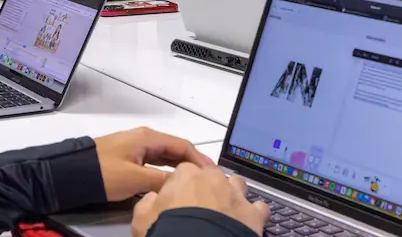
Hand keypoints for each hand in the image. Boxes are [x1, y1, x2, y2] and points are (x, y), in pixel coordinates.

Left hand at [94, 128, 214, 200]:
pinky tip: (170, 181)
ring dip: (179, 168)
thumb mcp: (135, 178)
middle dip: (191, 163)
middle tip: (206, 179)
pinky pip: (154, 162)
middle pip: (175, 150)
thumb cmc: (103, 172)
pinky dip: (165, 171)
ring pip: (164, 157)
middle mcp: (144, 139)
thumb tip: (182, 182)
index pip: (182, 145)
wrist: (72, 173)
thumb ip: (161, 180)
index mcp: (148, 138)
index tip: (212, 173)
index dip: (199, 159)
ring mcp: (135, 148)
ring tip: (193, 182)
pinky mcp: (128, 158)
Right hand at [132, 164, 268, 236]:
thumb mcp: (141, 219)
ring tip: (225, 210)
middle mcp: (213, 179)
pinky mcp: (253, 214)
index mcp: (186, 175)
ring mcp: (235, 195)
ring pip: (237, 184)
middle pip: (212, 175)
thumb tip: (152, 199)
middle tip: (199, 207)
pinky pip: (259, 207)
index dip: (180, 187)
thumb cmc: (169, 232)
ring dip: (232, 193)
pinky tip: (247, 221)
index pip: (183, 172)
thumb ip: (147, 203)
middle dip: (207, 187)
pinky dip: (254, 213)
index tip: (177, 200)